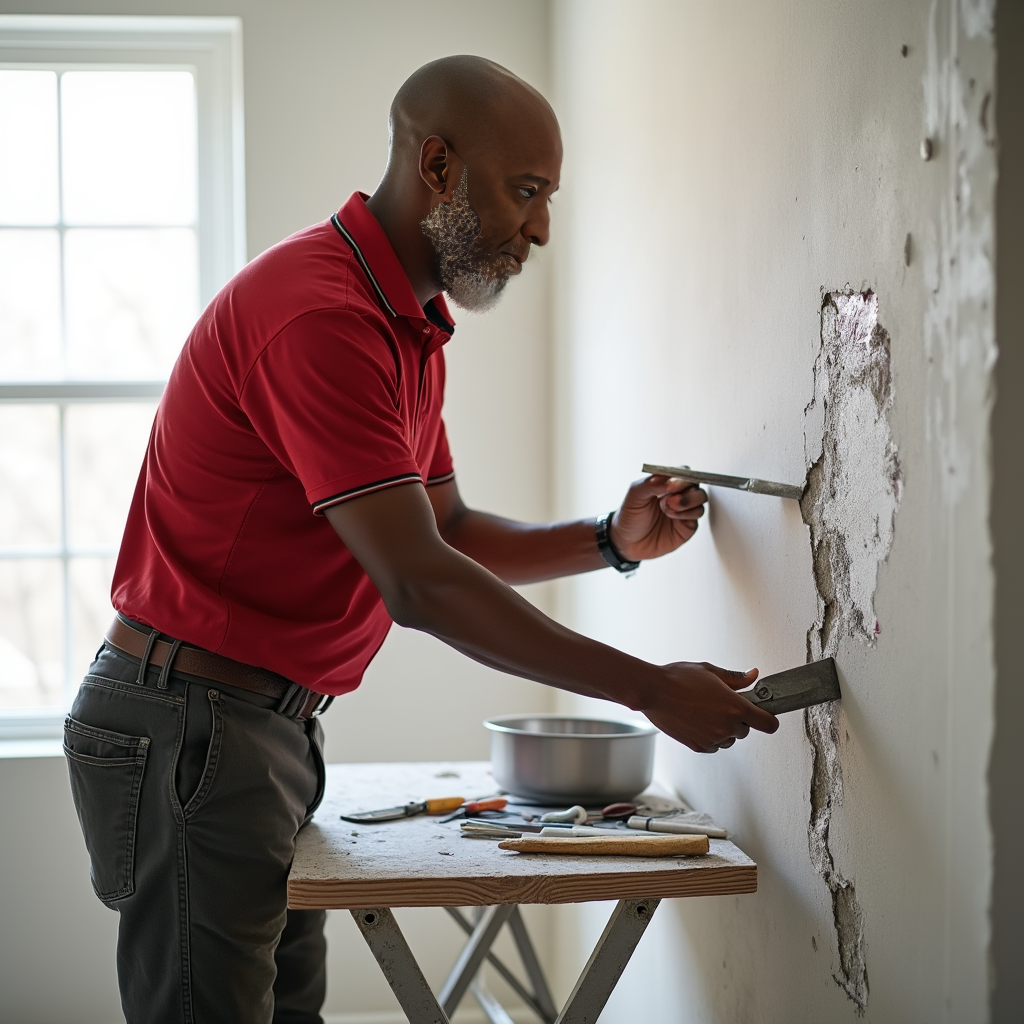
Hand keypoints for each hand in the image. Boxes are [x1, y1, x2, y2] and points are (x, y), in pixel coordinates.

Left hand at [609, 475, 707, 561]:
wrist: (627, 543)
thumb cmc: (629, 517)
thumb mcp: (634, 495)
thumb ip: (651, 483)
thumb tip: (670, 480)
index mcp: (665, 483)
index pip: (683, 472)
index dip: (681, 477)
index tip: (672, 485)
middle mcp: (677, 494)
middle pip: (696, 484)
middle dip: (685, 490)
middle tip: (668, 500)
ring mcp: (684, 510)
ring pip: (701, 498)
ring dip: (686, 502)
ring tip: (667, 509)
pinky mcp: (687, 525)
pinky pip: (697, 515)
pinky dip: (686, 514)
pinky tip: (672, 517)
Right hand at [639, 662, 778, 752]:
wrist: (652, 691)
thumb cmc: (678, 678)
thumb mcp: (710, 671)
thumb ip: (736, 678)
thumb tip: (754, 676)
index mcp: (735, 707)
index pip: (768, 724)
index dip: (768, 719)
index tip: (764, 715)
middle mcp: (726, 726)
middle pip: (746, 731)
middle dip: (738, 719)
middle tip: (721, 704)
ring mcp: (712, 739)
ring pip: (729, 739)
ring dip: (723, 729)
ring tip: (704, 711)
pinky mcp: (698, 746)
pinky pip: (714, 745)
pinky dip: (709, 736)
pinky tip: (697, 720)